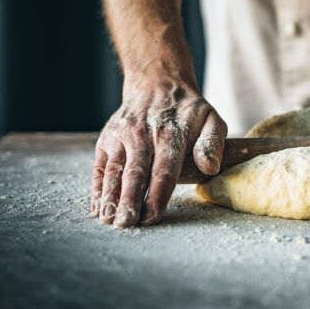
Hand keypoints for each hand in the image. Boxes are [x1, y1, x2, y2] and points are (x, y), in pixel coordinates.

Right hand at [90, 74, 226, 226]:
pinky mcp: (107, 139)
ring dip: (110, 196)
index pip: (164, 169)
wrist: (157, 84)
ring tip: (109, 219)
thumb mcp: (211, 119)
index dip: (158, 194)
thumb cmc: (188, 110)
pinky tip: (98, 206)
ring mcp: (122, 136)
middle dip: (130, 201)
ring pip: (114, 170)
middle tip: (127, 224)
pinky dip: (97, 187)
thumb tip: (210, 167)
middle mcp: (142, 134)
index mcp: (170, 133)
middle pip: (135, 173)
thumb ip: (212, 144)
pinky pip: (100, 166)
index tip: (153, 215)